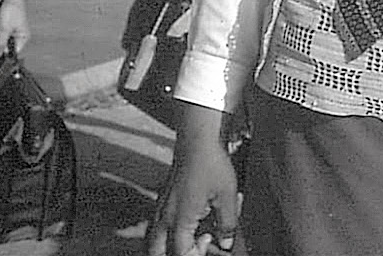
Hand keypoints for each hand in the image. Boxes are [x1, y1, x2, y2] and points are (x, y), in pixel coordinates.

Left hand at [0, 0, 29, 57]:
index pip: (13, 52)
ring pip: (0, 39)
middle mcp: (19, 35)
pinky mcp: (6, 26)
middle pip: (6, 46)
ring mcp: (12, 30)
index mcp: (23, 37)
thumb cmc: (13, 10)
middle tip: (0, 31)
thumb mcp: (4, 29)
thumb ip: (0, 43)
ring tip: (0, 23)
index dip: (4, 53)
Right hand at [145, 110, 238, 255]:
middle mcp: (164, 216)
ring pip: (154, 238)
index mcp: (179, 220)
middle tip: (196, 248)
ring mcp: (161, 206)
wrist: (197, 138)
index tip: (212, 246)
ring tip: (196, 233)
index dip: (196, 255)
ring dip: (171, 243)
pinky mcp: (163, 197)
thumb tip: (226, 242)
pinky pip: (159, 223)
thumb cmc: (211, 163)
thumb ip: (228, 224)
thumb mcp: (227, 195)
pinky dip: (172, 229)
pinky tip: (193, 217)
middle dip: (175, 255)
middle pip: (156, 252)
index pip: (180, 253)